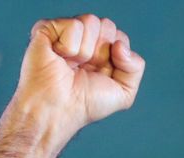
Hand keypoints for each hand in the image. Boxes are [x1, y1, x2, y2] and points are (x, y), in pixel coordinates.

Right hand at [14, 14, 145, 143]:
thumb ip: (136, 67)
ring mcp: (65, 32)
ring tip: (71, 65)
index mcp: (102, 50)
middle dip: (101, 51)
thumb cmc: (85, 104)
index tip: (101, 74)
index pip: (120, 37)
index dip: (116, 57)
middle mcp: (84, 39)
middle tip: (85, 68)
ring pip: (91, 21)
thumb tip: (120, 45)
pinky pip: (73, 25)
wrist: (58, 110)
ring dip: (85, 51)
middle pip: (107, 25)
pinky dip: (69, 46)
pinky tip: (59, 57)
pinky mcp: (47, 29)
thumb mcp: (124, 93)